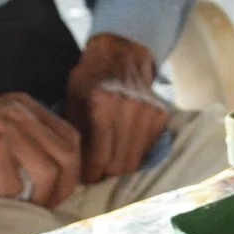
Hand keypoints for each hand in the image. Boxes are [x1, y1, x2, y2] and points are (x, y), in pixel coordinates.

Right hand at [0, 87, 80, 206]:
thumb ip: (25, 137)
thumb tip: (56, 174)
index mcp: (26, 106)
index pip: (71, 138)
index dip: (72, 169)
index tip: (58, 190)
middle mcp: (21, 113)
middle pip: (68, 155)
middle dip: (65, 187)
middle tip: (48, 205)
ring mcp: (7, 129)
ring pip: (49, 173)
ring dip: (41, 197)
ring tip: (25, 205)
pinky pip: (15, 185)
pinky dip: (7, 197)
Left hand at [66, 33, 169, 182]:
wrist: (121, 54)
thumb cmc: (90, 77)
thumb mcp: (72, 97)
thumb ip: (74, 130)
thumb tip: (73, 166)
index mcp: (104, 101)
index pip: (99, 154)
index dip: (90, 173)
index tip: (83, 179)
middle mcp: (130, 107)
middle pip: (119, 163)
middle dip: (104, 174)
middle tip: (94, 175)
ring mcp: (149, 111)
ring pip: (134, 160)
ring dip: (119, 167)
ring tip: (105, 165)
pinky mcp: (161, 115)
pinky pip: (146, 150)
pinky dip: (133, 154)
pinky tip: (121, 148)